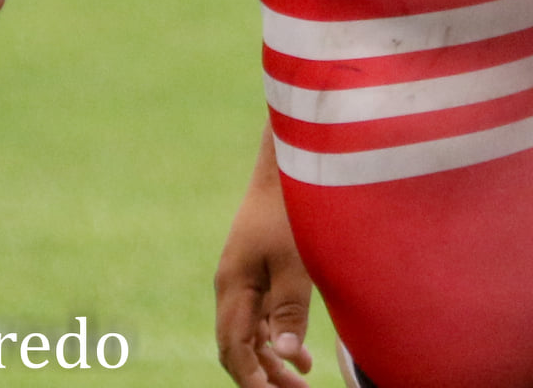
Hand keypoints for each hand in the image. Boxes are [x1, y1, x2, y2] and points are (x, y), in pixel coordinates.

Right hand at [214, 158, 313, 387]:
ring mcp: (243, 279)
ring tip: (300, 383)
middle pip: (238, 347)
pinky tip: (299, 355)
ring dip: (272, 361)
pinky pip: (261, 317)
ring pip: (251, 335)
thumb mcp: (296, 262)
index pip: (233, 348)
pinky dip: (277, 338)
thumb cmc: (293, 211)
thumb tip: (283, 354)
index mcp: (233, 286)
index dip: (250, 379)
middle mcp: (232, 287)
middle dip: (262, 377)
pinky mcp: (259, 271)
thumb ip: (289, 309)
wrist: (288, 166)